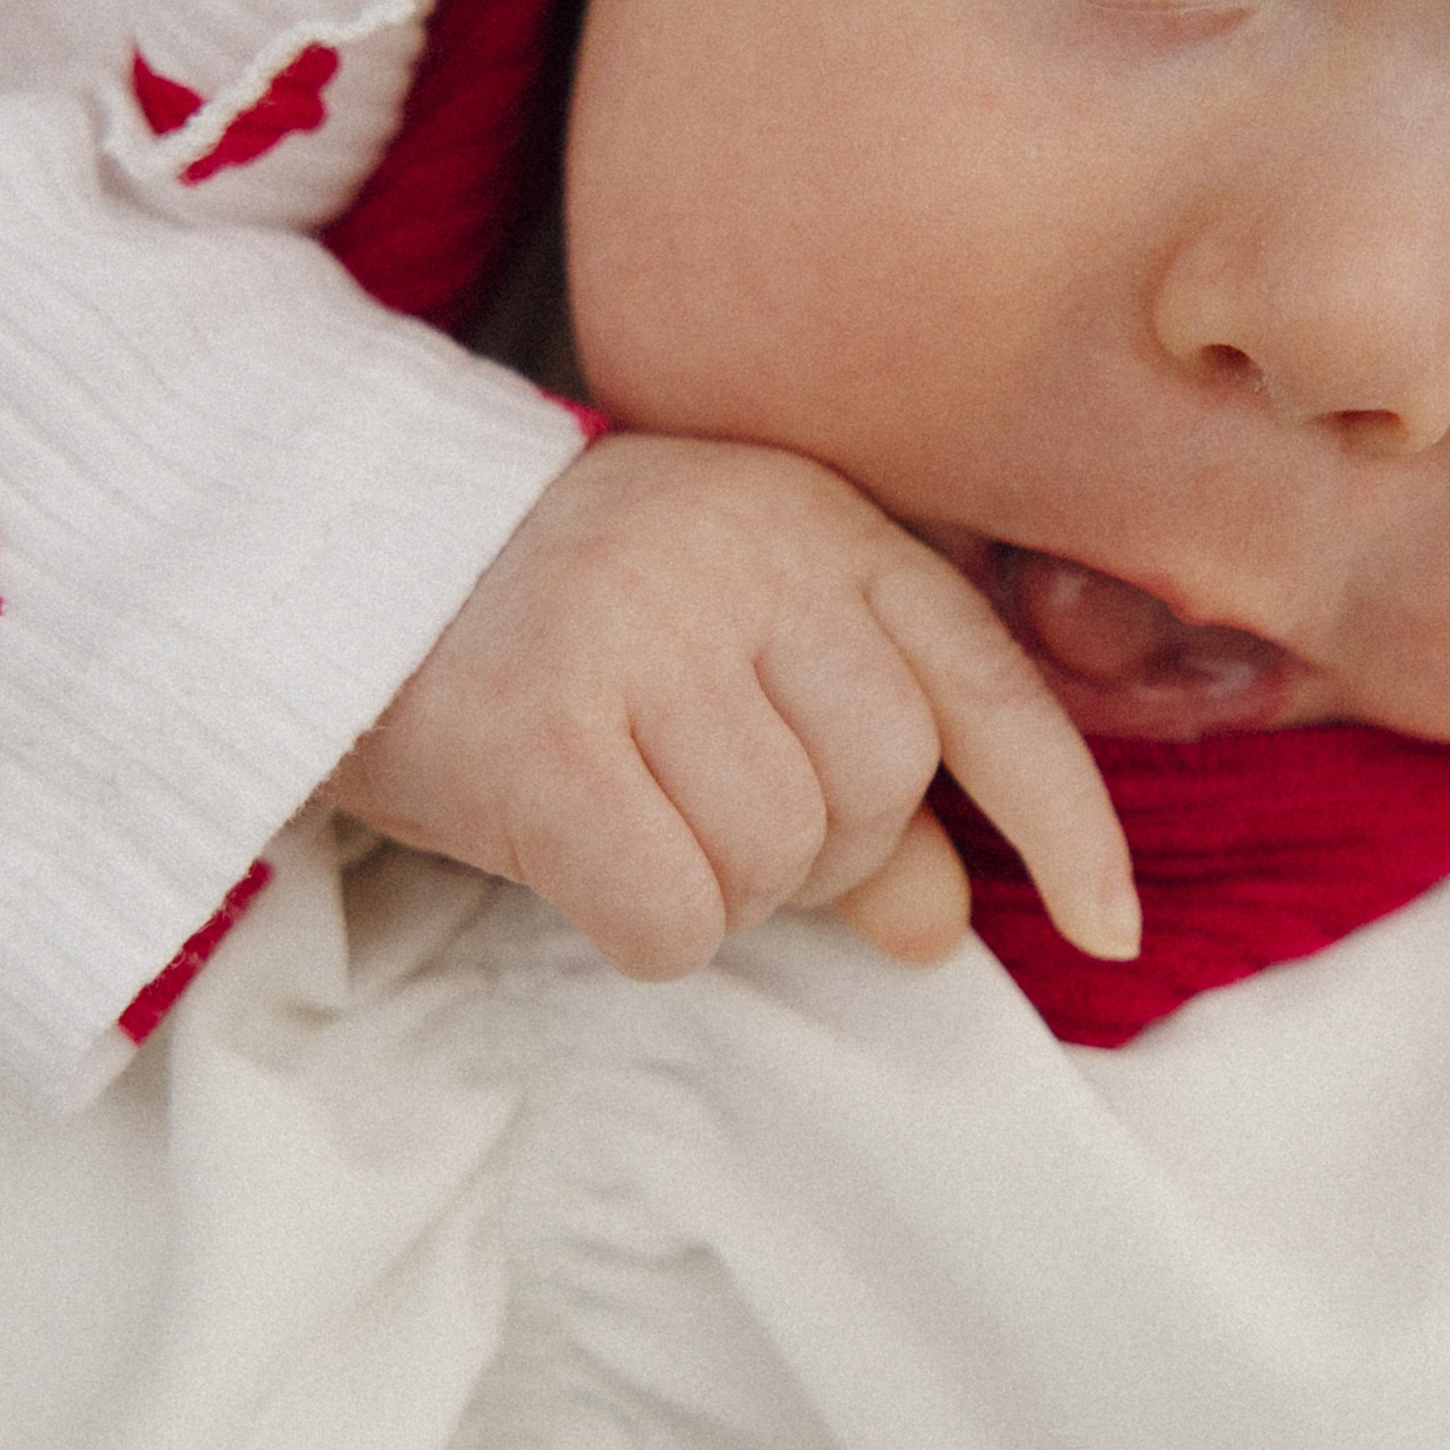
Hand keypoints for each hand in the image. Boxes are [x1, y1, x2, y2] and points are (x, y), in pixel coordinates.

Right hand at [326, 432, 1137, 979]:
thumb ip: (855, 783)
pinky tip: (583, 854)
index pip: (984, 682)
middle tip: (707, 802)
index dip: (1065, 814)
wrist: (339, 575)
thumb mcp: (731, 664)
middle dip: (819, 846)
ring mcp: (644, 634)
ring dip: (720, 881)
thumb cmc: (565, 628)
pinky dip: (645, 924)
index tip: (1110, 925)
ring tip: (633, 804)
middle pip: (883, 789)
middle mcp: (746, 558)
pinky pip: (675, 914)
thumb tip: (950, 926)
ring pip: (780, 862)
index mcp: (818, 523)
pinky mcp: (545, 735)